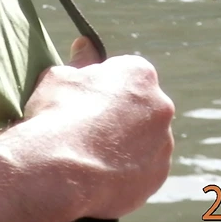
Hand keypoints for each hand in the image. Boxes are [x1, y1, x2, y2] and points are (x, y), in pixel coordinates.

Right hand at [19, 38, 174, 218]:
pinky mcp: (158, 177)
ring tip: (90, 155)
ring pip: (144, 139)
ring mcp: (163, 144)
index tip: (83, 100)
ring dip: (125, 143)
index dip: (102, 87)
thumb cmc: (57, 116)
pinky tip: (98, 174)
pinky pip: (143, 169)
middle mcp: (161, 106)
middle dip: (119, 114)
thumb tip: (85, 44)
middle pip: (140, 106)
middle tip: (87, 128)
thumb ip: (79, 62)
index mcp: (139, 74)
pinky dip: (126, 170)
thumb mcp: (59, 77)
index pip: (125, 73)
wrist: (61, 174)